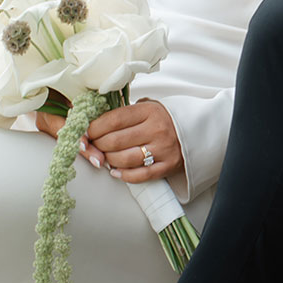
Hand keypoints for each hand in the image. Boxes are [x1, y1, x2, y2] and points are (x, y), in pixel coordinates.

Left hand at [35, 99, 181, 180]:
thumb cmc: (164, 119)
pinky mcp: (168, 166)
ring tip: (105, 157)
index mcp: (149, 111)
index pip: (114, 119)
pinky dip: (123, 175)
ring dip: (108, 160)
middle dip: (98, 145)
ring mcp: (163, 149)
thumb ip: (125, 113)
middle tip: (93, 145)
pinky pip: (139, 175)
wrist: (195, 131)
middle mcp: (157, 130)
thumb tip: (91, 120)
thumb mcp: (148, 107)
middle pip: (115, 141)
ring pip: (124, 159)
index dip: (95, 127)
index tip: (86, 131)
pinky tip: (115, 172)